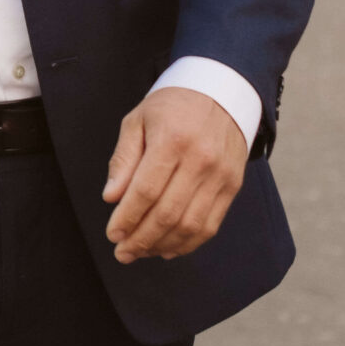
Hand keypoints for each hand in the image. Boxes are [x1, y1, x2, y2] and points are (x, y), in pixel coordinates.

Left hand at [102, 86, 248, 264]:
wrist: (221, 92)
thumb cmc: (171, 106)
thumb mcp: (137, 121)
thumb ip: (123, 159)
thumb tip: (111, 197)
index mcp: (172, 141)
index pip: (146, 191)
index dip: (127, 218)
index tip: (112, 234)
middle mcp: (201, 161)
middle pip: (168, 213)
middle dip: (141, 239)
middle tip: (122, 253)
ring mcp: (221, 176)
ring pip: (191, 225)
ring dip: (163, 245)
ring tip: (141, 253)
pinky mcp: (233, 186)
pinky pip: (211, 224)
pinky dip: (189, 243)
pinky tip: (168, 249)